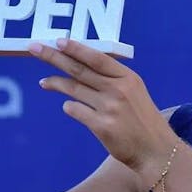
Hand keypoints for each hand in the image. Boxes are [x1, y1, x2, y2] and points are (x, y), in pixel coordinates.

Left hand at [30, 39, 176, 180]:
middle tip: (35, 49)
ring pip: (73, 89)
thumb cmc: (142, 120)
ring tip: (44, 82)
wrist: (156, 150)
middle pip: (79, 69)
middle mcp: (118, 90)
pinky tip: (68, 106)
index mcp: (128, 78)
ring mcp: (110, 108)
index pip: (97, 58)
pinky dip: (69, 107)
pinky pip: (76, 110)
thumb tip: (80, 65)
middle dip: (54, 57)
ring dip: (55, 83)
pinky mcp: (102, 127)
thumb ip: (112, 79)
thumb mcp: (134, 92)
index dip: (76, 48)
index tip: (58, 41)